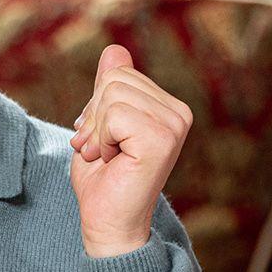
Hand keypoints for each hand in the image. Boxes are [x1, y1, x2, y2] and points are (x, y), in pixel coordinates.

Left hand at [69, 45, 193, 257]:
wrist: (109, 222)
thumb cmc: (103, 179)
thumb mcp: (99, 124)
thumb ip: (107, 89)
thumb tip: (114, 50)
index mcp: (167, 106)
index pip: (116, 74)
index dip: (95, 107)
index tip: (100, 140)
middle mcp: (178, 112)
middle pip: (113, 80)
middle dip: (93, 117)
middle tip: (101, 150)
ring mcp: (174, 124)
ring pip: (111, 96)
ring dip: (96, 131)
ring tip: (107, 157)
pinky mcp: (163, 139)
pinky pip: (114, 115)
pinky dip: (102, 139)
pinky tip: (113, 161)